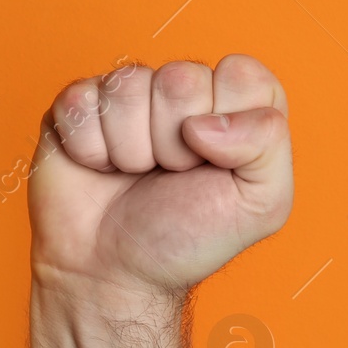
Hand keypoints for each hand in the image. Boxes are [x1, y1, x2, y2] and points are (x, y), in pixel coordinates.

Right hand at [28, 55, 292, 300]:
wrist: (115, 274)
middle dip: (176, 142)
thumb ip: (268, 144)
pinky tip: (100, 168)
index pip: (241, 73)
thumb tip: (203, 121)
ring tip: (135, 174)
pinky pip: (82, 101)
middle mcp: (184, 91)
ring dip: (131, 149)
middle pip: (181, 78)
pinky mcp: (79, 103)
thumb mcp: (262, 205)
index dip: (229, 123)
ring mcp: (129, 94)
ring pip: (128, 86)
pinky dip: (90, 149)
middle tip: (171, 174)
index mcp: (237, 104)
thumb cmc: (188, 239)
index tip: (217, 164)